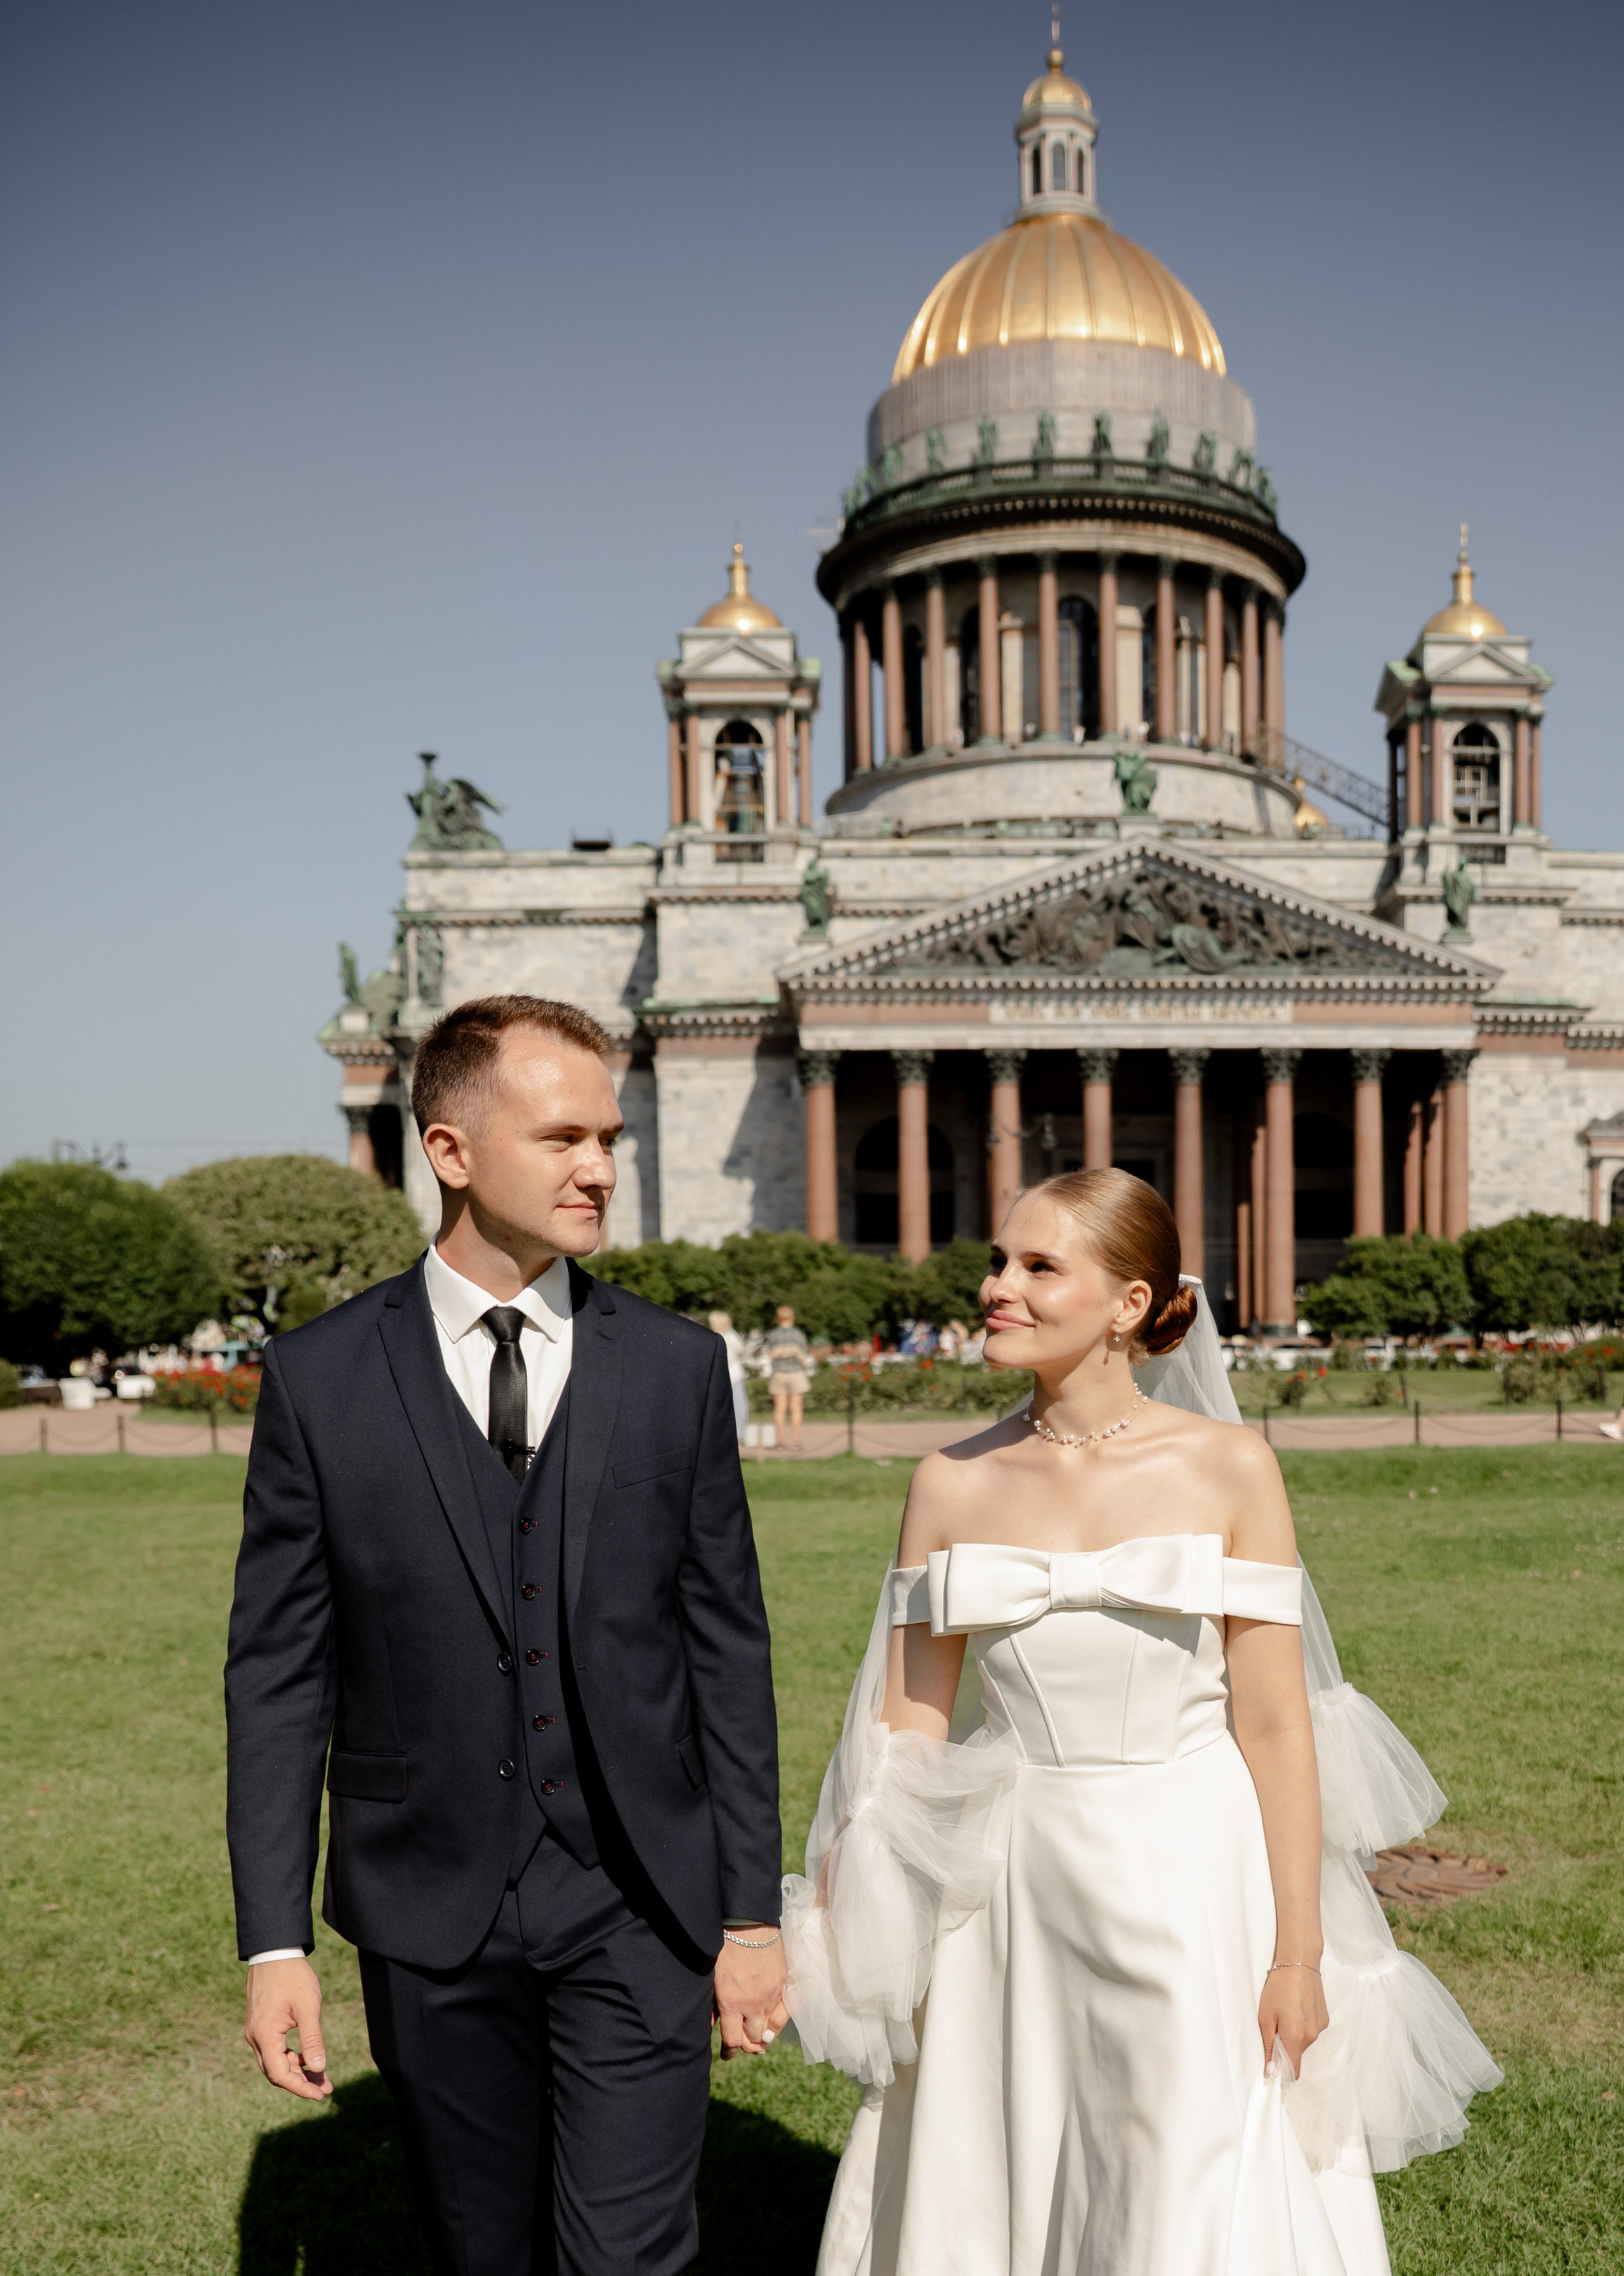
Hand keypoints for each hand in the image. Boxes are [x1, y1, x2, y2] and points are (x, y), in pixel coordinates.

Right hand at [245, 1956, 331, 2100]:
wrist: (275, 1952)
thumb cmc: (293, 1977)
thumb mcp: (308, 2007)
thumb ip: (312, 2039)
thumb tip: (319, 2068)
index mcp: (264, 2035)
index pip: (280, 2075)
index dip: (300, 2088)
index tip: (320, 2095)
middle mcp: (255, 2038)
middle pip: (277, 2072)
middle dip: (301, 2082)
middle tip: (326, 2088)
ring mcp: (256, 2032)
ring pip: (276, 2062)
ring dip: (297, 2070)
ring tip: (322, 2076)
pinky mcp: (261, 2026)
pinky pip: (275, 2050)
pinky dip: (291, 2057)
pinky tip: (309, 2058)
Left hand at [713, 1927, 788, 2060]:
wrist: (750, 1924)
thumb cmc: (726, 1945)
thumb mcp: (712, 1976)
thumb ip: (712, 2003)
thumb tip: (710, 2025)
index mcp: (731, 2003)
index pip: (733, 2040)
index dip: (729, 2051)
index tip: (727, 2054)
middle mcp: (752, 2004)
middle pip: (753, 2038)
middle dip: (747, 2045)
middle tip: (743, 2045)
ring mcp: (770, 1995)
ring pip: (768, 2027)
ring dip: (762, 2034)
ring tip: (759, 2038)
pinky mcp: (782, 1984)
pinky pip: (782, 2012)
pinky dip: (775, 2021)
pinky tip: (771, 2023)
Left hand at [1258, 1962, 1328, 2076]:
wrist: (1300, 1962)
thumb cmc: (1279, 1987)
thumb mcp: (1266, 2016)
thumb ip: (1270, 2046)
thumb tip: (1271, 2071)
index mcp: (1296, 2037)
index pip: (1293, 2070)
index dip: (1282, 2072)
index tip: (1272, 2066)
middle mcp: (1312, 2036)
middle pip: (1296, 2054)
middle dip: (1284, 2046)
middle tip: (1275, 2024)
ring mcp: (1320, 2027)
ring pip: (1303, 2042)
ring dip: (1293, 2034)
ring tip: (1286, 2011)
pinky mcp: (1325, 2019)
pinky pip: (1310, 2030)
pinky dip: (1302, 2025)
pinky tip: (1296, 2007)